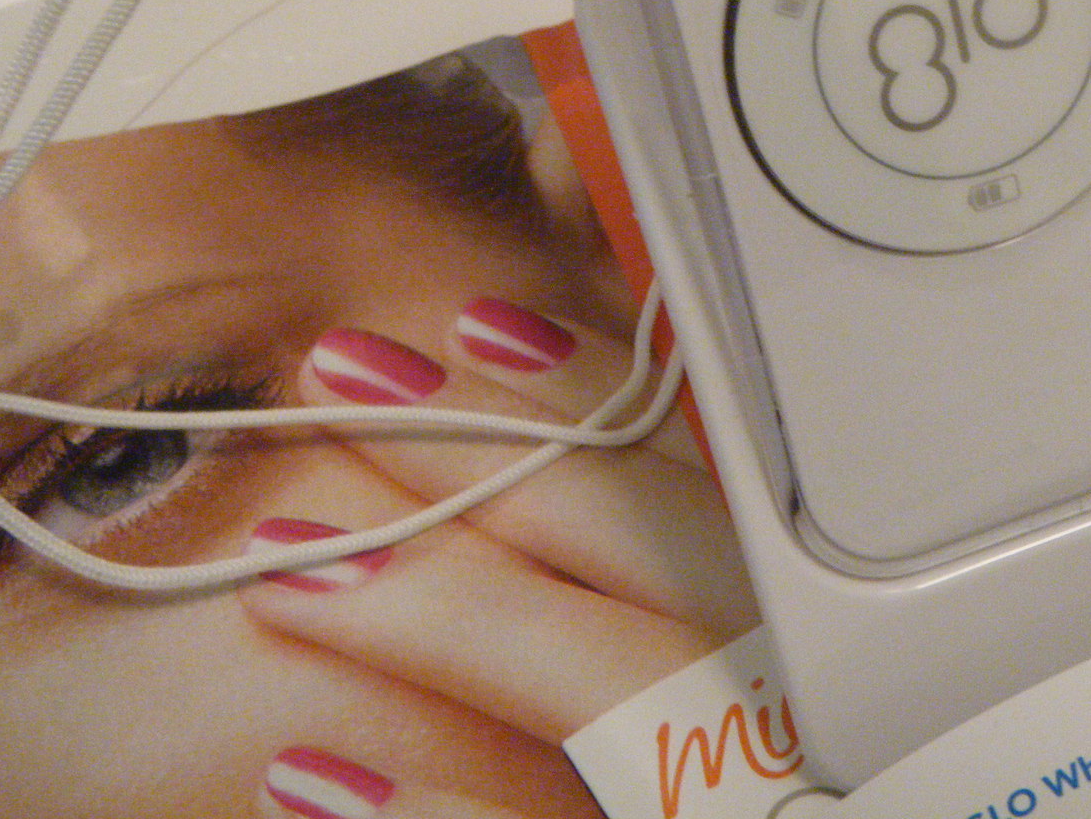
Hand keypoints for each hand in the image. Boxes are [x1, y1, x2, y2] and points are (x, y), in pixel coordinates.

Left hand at [243, 296, 758, 815]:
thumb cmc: (716, 795)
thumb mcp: (721, 656)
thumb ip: (662, 575)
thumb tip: (530, 446)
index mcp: (805, 631)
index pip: (709, 481)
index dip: (598, 391)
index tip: (482, 321)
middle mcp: (789, 700)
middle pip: (658, 549)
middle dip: (495, 452)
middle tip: (343, 373)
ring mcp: (737, 776)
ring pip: (609, 677)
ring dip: (443, 610)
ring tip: (286, 560)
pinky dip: (431, 808)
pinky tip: (302, 775)